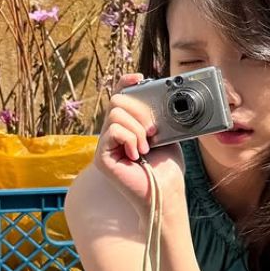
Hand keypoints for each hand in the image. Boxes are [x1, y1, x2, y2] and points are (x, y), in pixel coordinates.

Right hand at [94, 73, 185, 216]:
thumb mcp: (167, 132)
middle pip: (117, 100)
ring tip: (146, 148)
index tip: (140, 79)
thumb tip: (157, 95)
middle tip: (153, 131)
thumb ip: (157, 114)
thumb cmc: (167, 166)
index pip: (120, 96)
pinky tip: (137, 155)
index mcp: (128, 125)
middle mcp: (113, 133)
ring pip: (116, 114)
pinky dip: (130, 139)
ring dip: (138, 129)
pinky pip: (113, 131)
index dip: (126, 82)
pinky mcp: (102, 157)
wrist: (167, 191)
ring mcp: (105, 145)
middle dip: (139, 111)